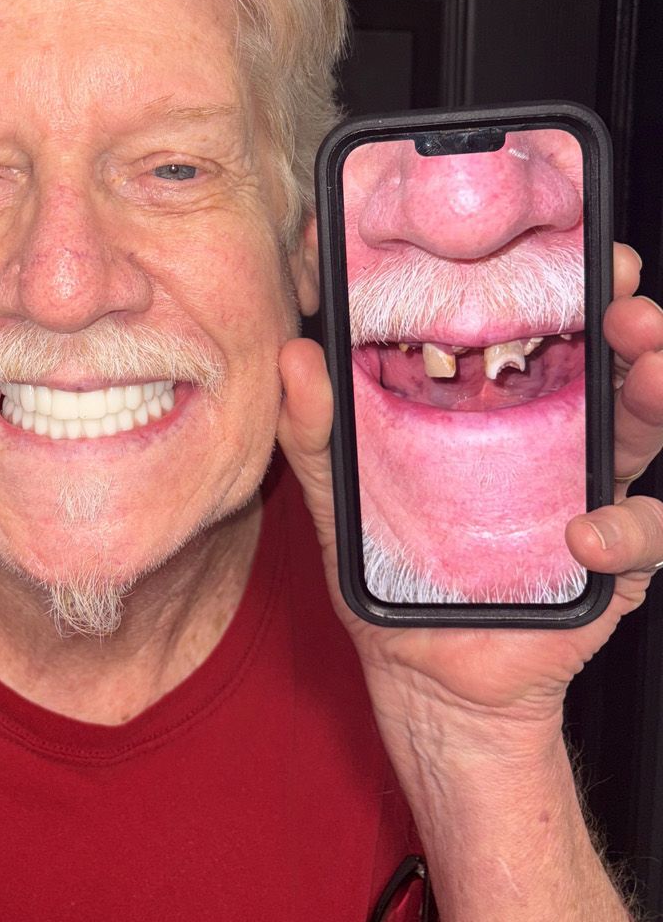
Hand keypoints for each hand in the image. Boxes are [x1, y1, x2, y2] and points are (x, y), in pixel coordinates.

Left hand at [277, 243, 662, 737]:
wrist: (427, 677)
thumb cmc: (391, 577)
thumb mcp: (341, 500)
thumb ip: (317, 434)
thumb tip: (295, 355)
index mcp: (494, 407)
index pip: (538, 326)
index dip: (558, 281)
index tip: (563, 243)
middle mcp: (554, 435)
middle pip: (611, 360)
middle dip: (631, 320)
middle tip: (624, 298)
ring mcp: (590, 491)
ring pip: (645, 425)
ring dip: (656, 393)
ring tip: (646, 372)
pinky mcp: (614, 558)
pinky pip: (644, 533)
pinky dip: (626, 529)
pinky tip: (585, 534)